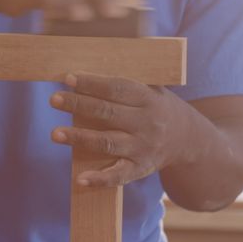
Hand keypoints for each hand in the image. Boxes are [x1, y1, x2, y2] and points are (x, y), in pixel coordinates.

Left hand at [49, 72, 197, 186]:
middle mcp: (146, 123)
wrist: (188, 139)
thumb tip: (90, 62)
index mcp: (148, 99)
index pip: (117, 88)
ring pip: (108, 142)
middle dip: (79, 105)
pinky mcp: (140, 168)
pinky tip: (80, 178)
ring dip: (80, 138)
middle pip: (108, 113)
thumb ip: (127, 78)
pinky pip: (119, 175)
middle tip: (54, 99)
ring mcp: (143, 147)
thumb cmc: (156, 108)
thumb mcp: (151, 88)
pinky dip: (100, 178)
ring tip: (55, 133)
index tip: (69, 78)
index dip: (92, 83)